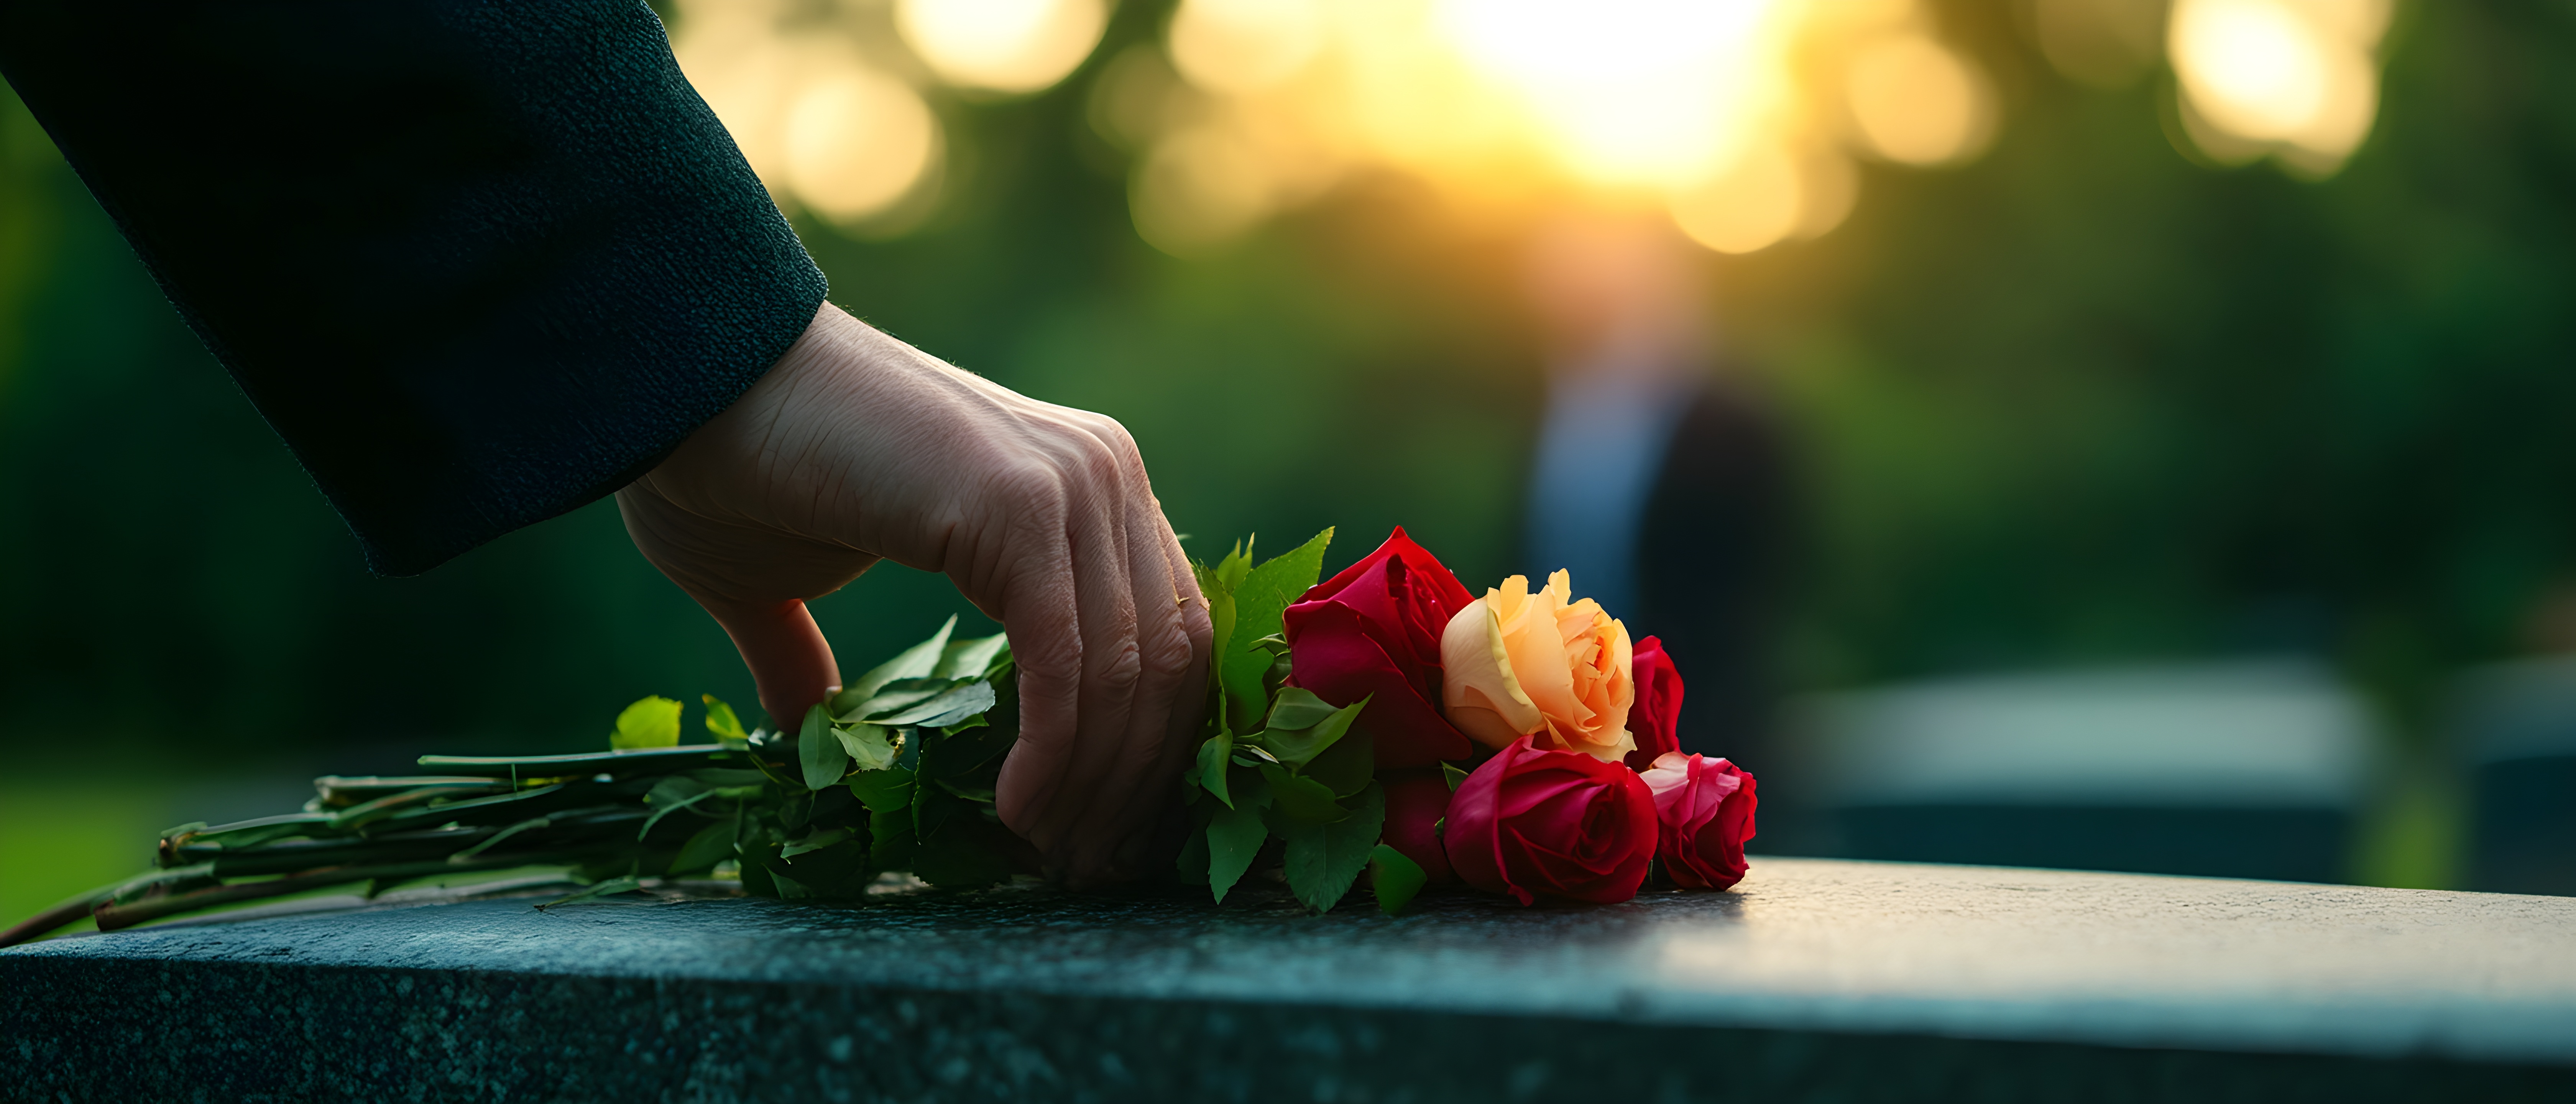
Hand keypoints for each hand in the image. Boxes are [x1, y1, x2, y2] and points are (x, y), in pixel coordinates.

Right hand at [615, 303, 1211, 885]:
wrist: (682, 384)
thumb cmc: (730, 472)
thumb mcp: (810, 587)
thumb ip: (834, 664)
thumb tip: (814, 740)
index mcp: (1082, 484)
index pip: (1166, 631)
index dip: (1151, 745)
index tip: (1105, 833)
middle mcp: (1100, 475)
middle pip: (1168, 660)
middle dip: (1138, 784)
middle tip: (1088, 868)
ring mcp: (1068, 482)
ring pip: (1127, 672)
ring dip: (1095, 785)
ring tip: (1046, 856)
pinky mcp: (1016, 508)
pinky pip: (1067, 659)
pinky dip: (1054, 750)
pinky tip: (1017, 810)